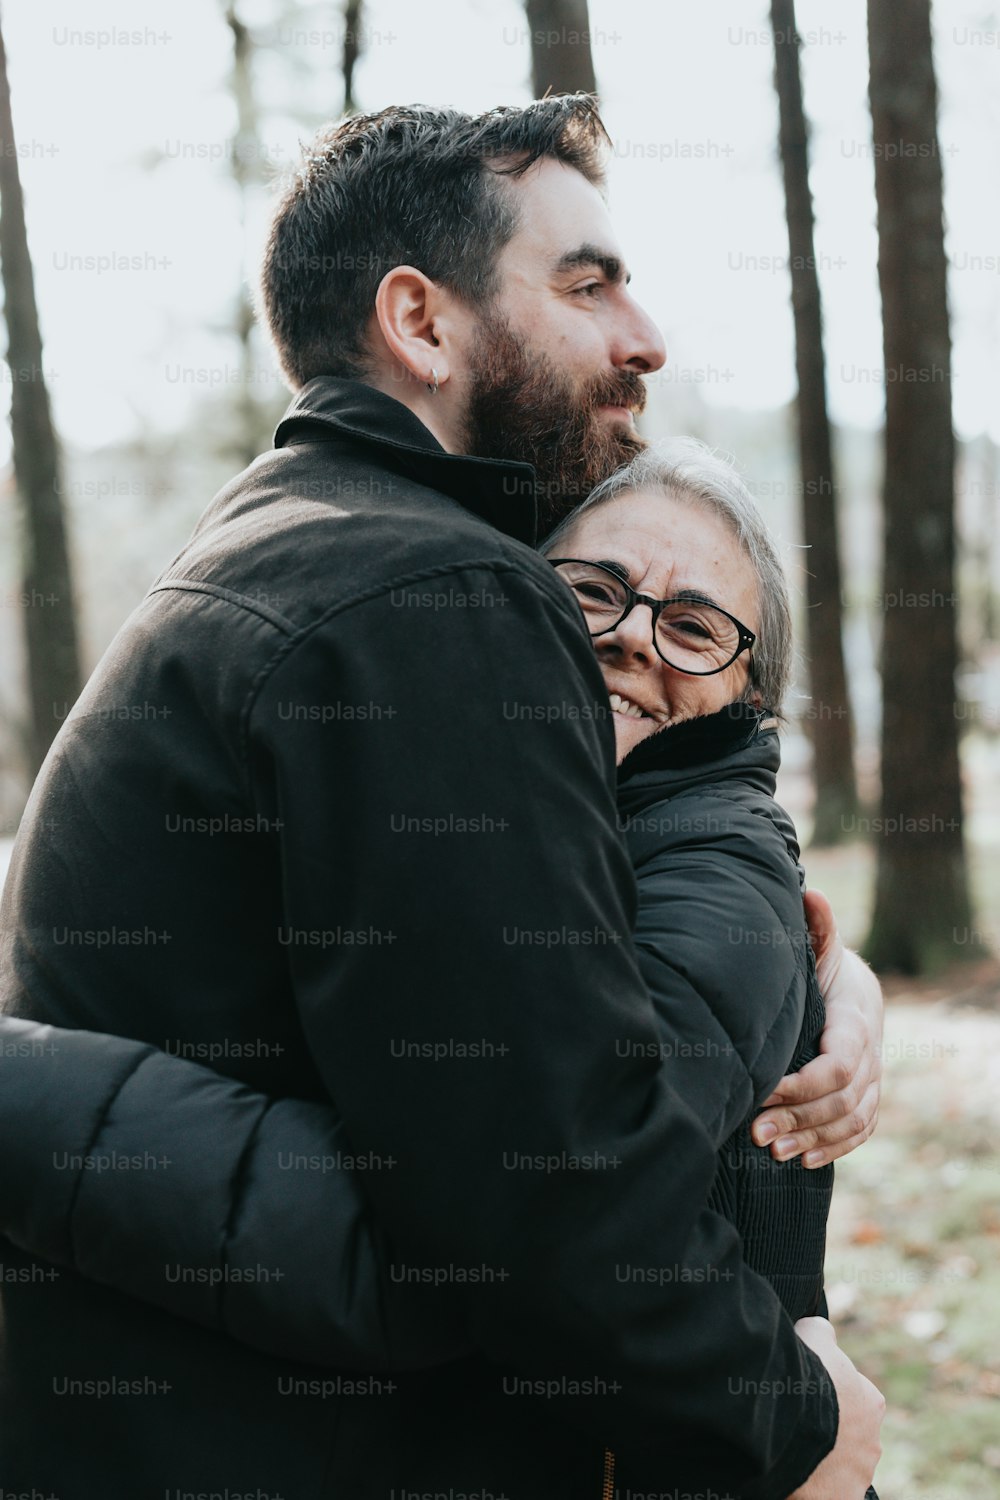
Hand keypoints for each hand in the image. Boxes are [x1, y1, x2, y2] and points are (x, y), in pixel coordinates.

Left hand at [751, 889, 882, 1168]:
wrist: (853, 988)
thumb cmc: (824, 968)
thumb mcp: (819, 947)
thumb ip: (816, 928)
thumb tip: (809, 891)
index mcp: (855, 1021)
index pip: (838, 1065)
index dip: (803, 1084)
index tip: (761, 1089)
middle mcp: (870, 1054)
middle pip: (841, 1099)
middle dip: (799, 1118)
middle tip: (755, 1133)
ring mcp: (872, 1079)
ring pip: (851, 1119)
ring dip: (813, 1139)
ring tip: (773, 1152)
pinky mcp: (867, 1096)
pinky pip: (860, 1130)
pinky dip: (835, 1148)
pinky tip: (803, 1161)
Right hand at [788, 1317, 883, 1498]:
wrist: (796, 1418)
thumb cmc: (806, 1372)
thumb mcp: (812, 1334)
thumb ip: (821, 1332)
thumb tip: (822, 1331)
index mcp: (871, 1402)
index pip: (853, 1398)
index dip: (827, 1394)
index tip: (805, 1394)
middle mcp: (872, 1441)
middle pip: (847, 1435)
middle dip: (827, 1432)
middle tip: (796, 1424)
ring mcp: (859, 1473)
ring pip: (839, 1466)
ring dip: (821, 1460)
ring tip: (792, 1449)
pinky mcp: (844, 1498)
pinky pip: (830, 1493)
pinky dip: (816, 1488)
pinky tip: (797, 1475)